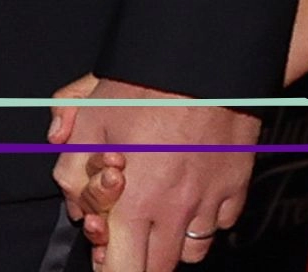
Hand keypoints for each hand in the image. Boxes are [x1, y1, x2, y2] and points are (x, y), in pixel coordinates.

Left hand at [57, 78, 254, 270]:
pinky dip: (205, 219)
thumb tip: (76, 205)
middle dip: (139, 258)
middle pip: (157, 267)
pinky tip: (192, 193)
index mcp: (135, 203)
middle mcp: (175, 212)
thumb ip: (71, 169)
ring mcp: (210, 201)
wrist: (203, 58)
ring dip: (172, 242)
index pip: (123, 270)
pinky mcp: (236, 185)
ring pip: (191, 252)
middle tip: (130, 231)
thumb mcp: (90, 117)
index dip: (110, 266)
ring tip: (161, 213)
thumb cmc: (144, 84)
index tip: (106, 248)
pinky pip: (221, 223)